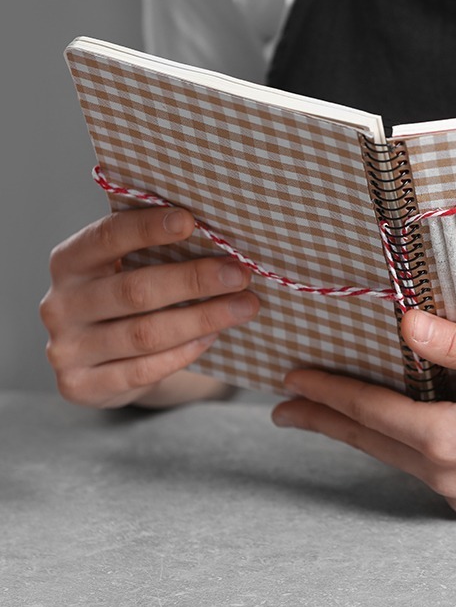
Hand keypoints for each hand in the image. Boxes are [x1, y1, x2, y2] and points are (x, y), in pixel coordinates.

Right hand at [40, 207, 259, 407]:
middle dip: (194, 280)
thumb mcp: (132, 268)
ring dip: (202, 319)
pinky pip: (142, 371)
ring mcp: (67, 349)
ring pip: (144, 334)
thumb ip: (158, 249)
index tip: (190, 221)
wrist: (104, 361)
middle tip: (239, 274)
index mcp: (69, 261)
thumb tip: (219, 232)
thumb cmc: (131, 296)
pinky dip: (183, 353)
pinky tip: (212, 337)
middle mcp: (60, 304)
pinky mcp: (80, 386)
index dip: (146, 228)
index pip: (106, 237)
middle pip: (134, 290)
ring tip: (244, 306)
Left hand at [271, 310, 455, 515]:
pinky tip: (400, 437)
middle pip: (370, 443)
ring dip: (359, 436)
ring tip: (330, 420)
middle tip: (285, 409)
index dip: (327, 392)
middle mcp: (450, 475)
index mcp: (450, 439)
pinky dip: (398, 450)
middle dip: (326, 422)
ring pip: (396, 460)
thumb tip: (405, 323)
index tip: (292, 379)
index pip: (370, 411)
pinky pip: (426, 472)